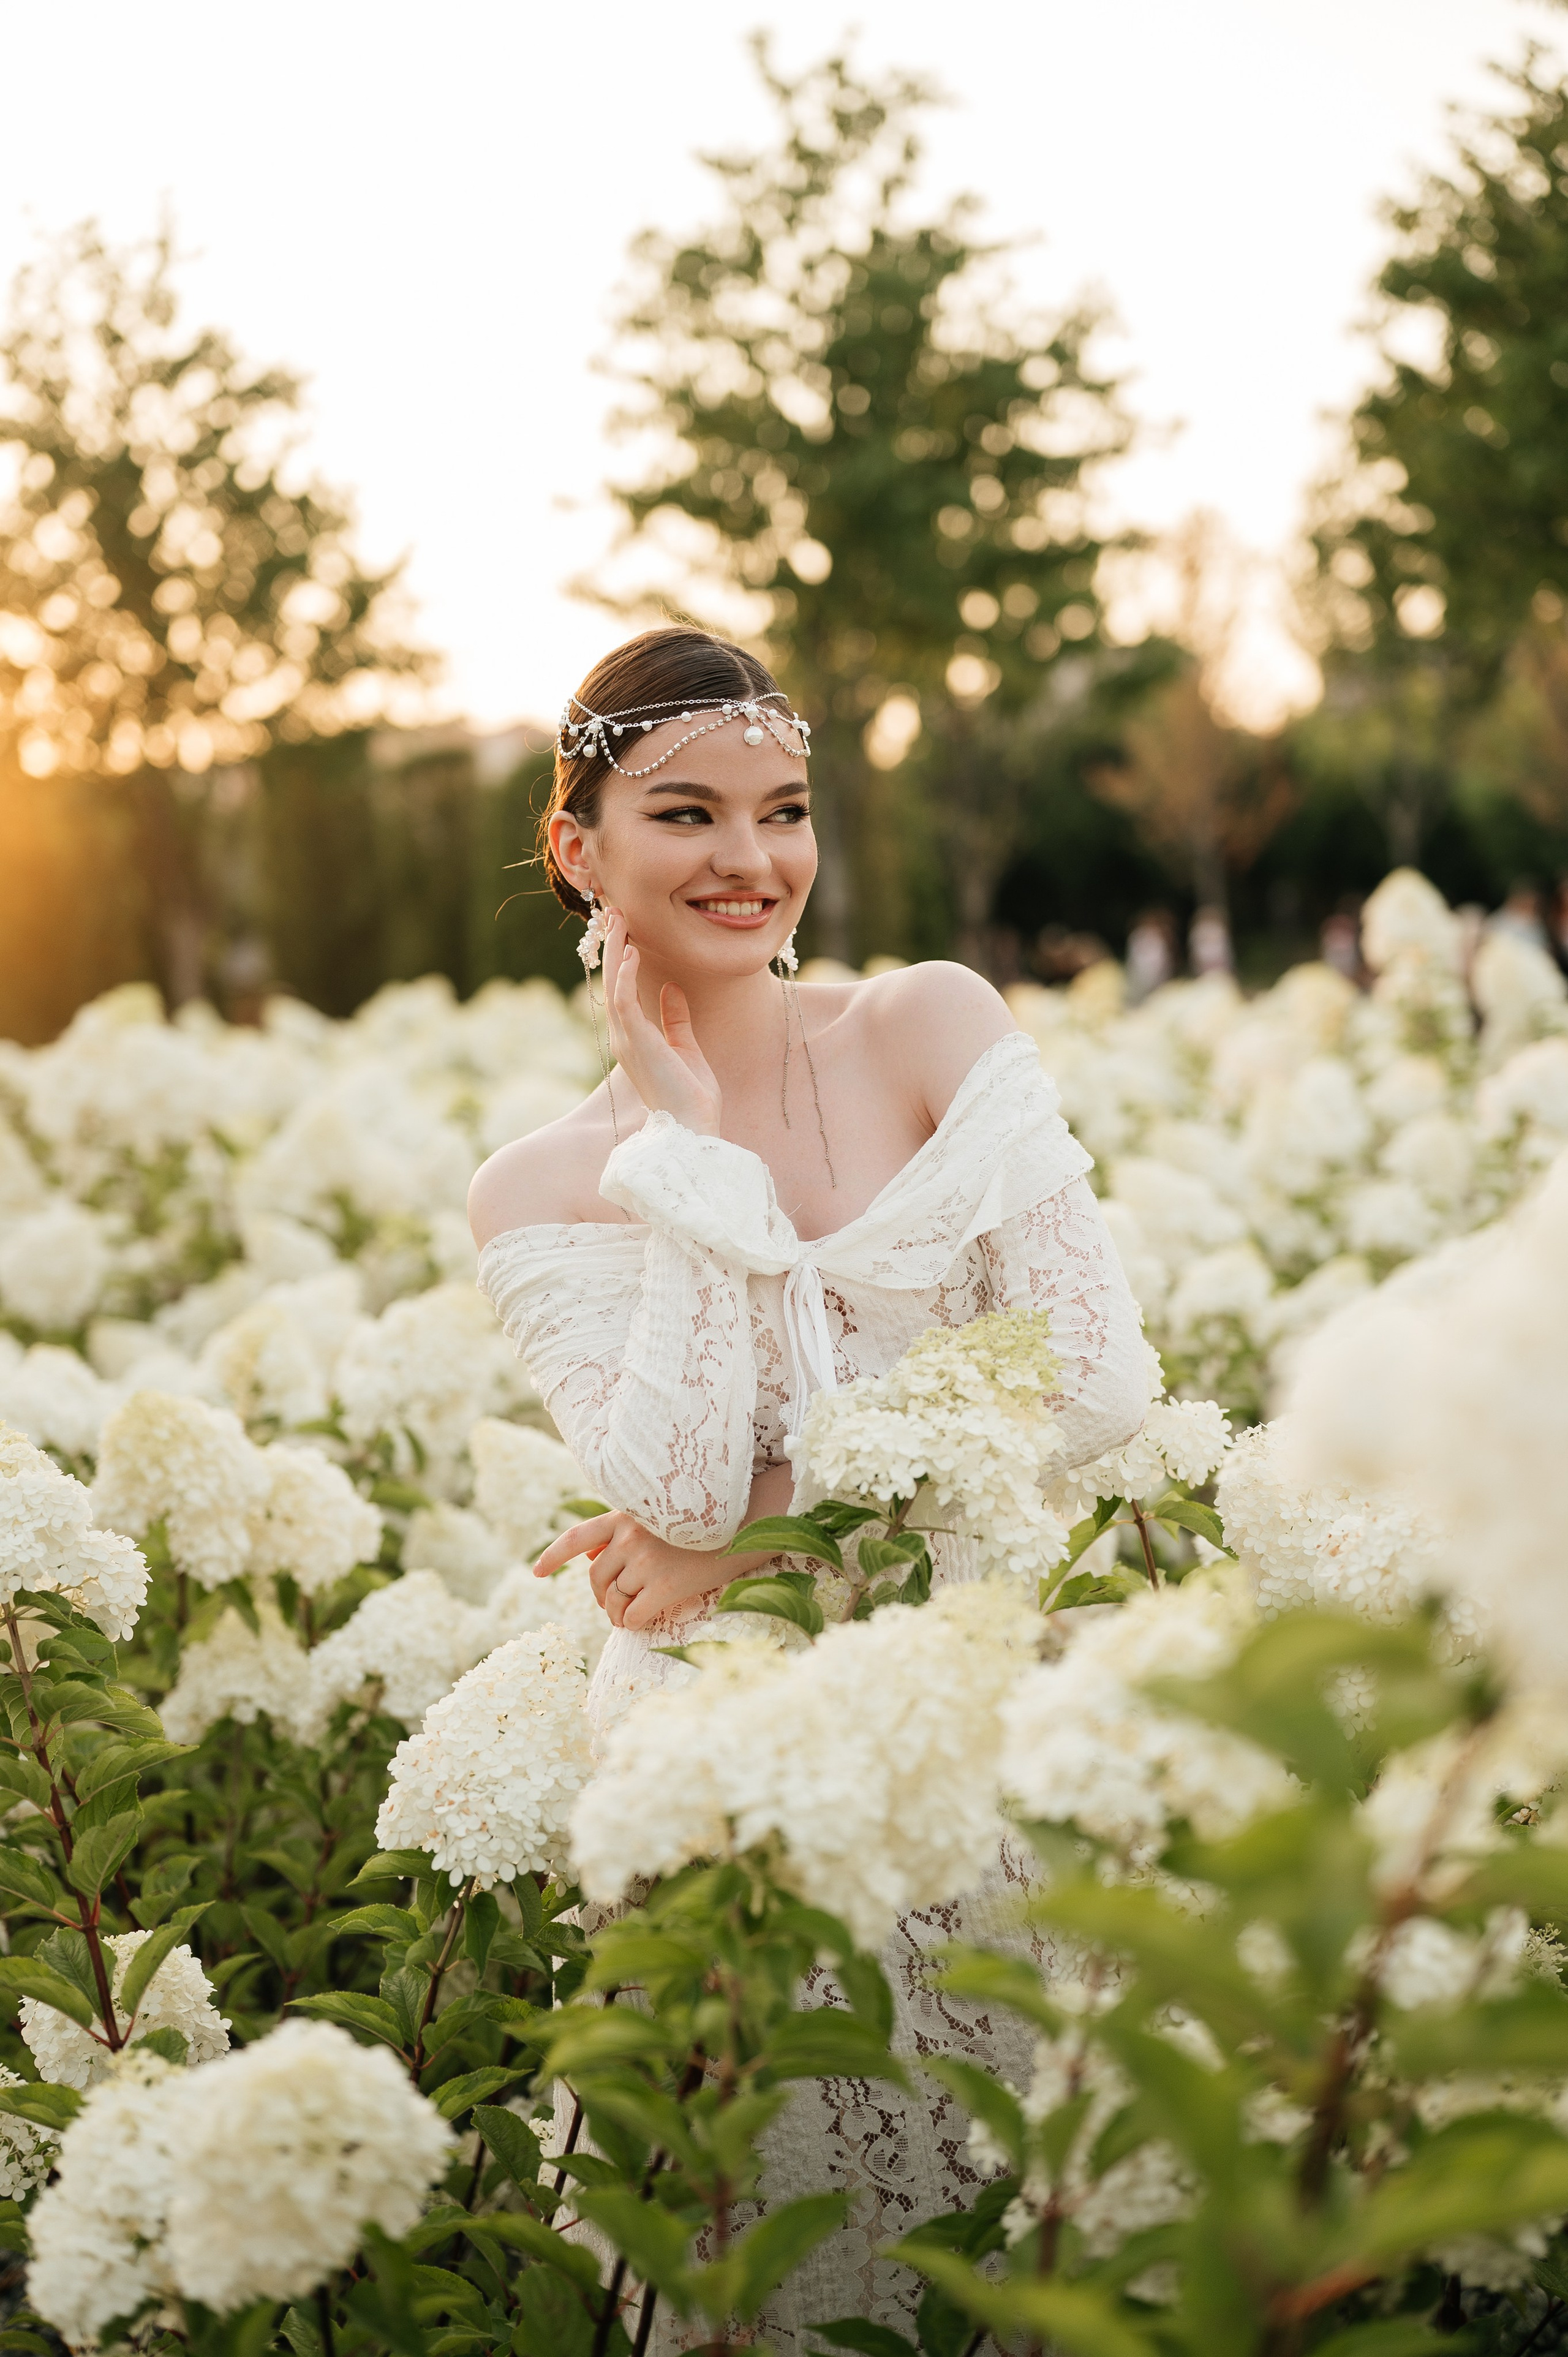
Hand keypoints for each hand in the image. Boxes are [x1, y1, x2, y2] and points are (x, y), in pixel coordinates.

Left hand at [534, 1510, 732, 1631]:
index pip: (577, 1537)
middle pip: (595, 1578)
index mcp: (625, 1515)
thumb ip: (626, 1534)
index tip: (535, 1574)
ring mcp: (646, 1560)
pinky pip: (632, 1616)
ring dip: (617, 1614)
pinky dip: (633, 1624)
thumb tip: (591, 1561)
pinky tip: (645, 1620)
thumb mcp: (661, 1517)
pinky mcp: (665, 1584)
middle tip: (615, 1606)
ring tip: (630, 1615)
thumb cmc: (706, 1523)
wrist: (748, 1525)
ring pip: (612, 1600)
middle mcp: (630, 1536)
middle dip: (601, 1597)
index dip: (553, 1556)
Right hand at [602, 910, 721, 1135]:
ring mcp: (627, 1041)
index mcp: (635, 1039)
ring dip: (615, 951)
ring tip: (618, 920)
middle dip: (613, 946)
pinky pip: (624, 1002)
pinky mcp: (636, 1043)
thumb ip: (676, 1019)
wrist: (694, 1128)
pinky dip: (625, 975)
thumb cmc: (692, 1097)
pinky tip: (630, 952)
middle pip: (611, 982)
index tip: (627, 930)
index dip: (621, 958)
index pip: (621, 990)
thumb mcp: (687, 1048)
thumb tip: (673, 989)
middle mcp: (624, 1038)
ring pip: (613, 986)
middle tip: (614, 912)